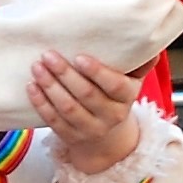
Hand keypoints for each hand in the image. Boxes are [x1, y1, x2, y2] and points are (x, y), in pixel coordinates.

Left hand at [28, 50, 144, 176]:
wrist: (108, 140)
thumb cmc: (115, 99)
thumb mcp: (131, 82)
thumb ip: (138, 63)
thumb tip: (151, 43)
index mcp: (126, 98)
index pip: (115, 86)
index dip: (97, 72)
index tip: (79, 57)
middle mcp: (110, 116)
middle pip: (86, 95)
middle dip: (65, 74)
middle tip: (48, 55)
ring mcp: (90, 129)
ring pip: (68, 108)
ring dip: (50, 87)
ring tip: (37, 67)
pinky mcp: (70, 137)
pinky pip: (53, 121)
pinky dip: (41, 103)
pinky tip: (31, 87)